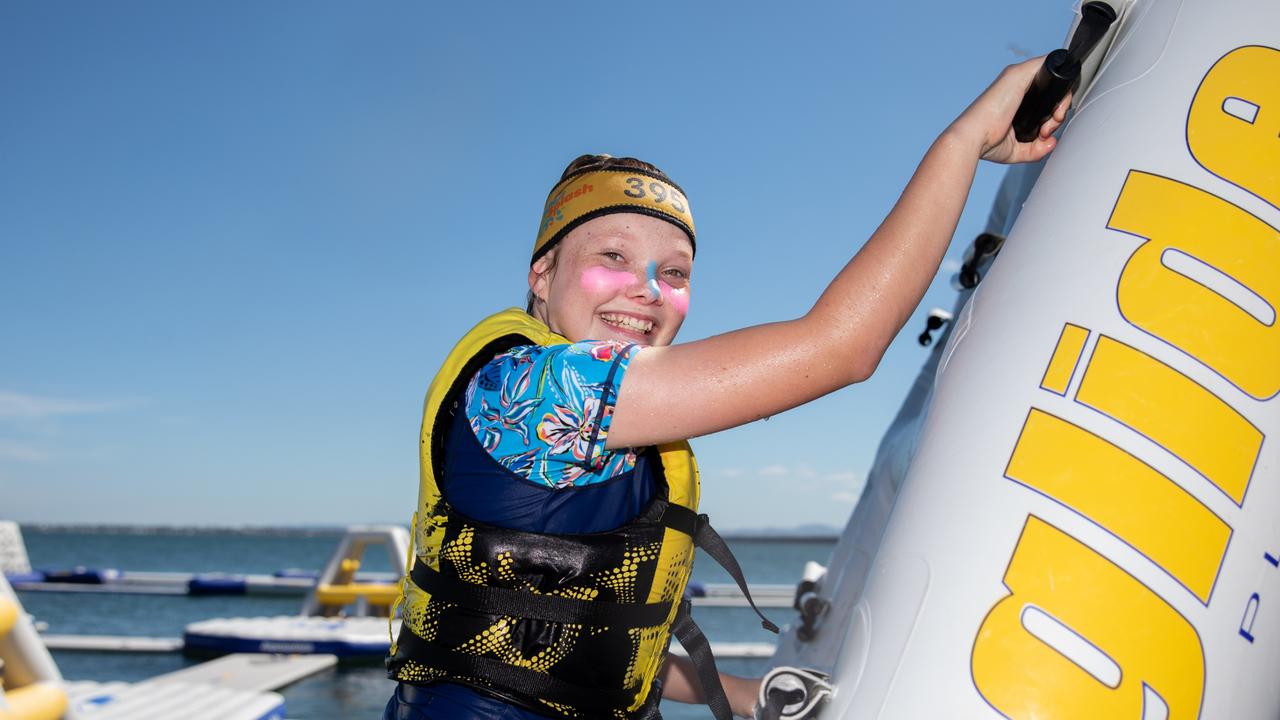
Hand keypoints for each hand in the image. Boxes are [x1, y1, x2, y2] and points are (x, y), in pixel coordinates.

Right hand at [949, 56, 1071, 164]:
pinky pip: (1050, 64)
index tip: (1046, 131)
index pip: (1043, 98)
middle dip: (1059, 110)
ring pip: (1053, 78)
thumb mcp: (1016, 151)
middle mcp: (1016, 85)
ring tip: (1051, 122)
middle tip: (1048, 129)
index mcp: (1014, 99)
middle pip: (1051, 88)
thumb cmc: (985, 143)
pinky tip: (1056, 105)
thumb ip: (1036, 149)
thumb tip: (1051, 143)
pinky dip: (1061, 80)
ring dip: (1061, 100)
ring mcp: (1018, 77)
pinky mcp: (1019, 73)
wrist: (973, 138)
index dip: (1053, 113)